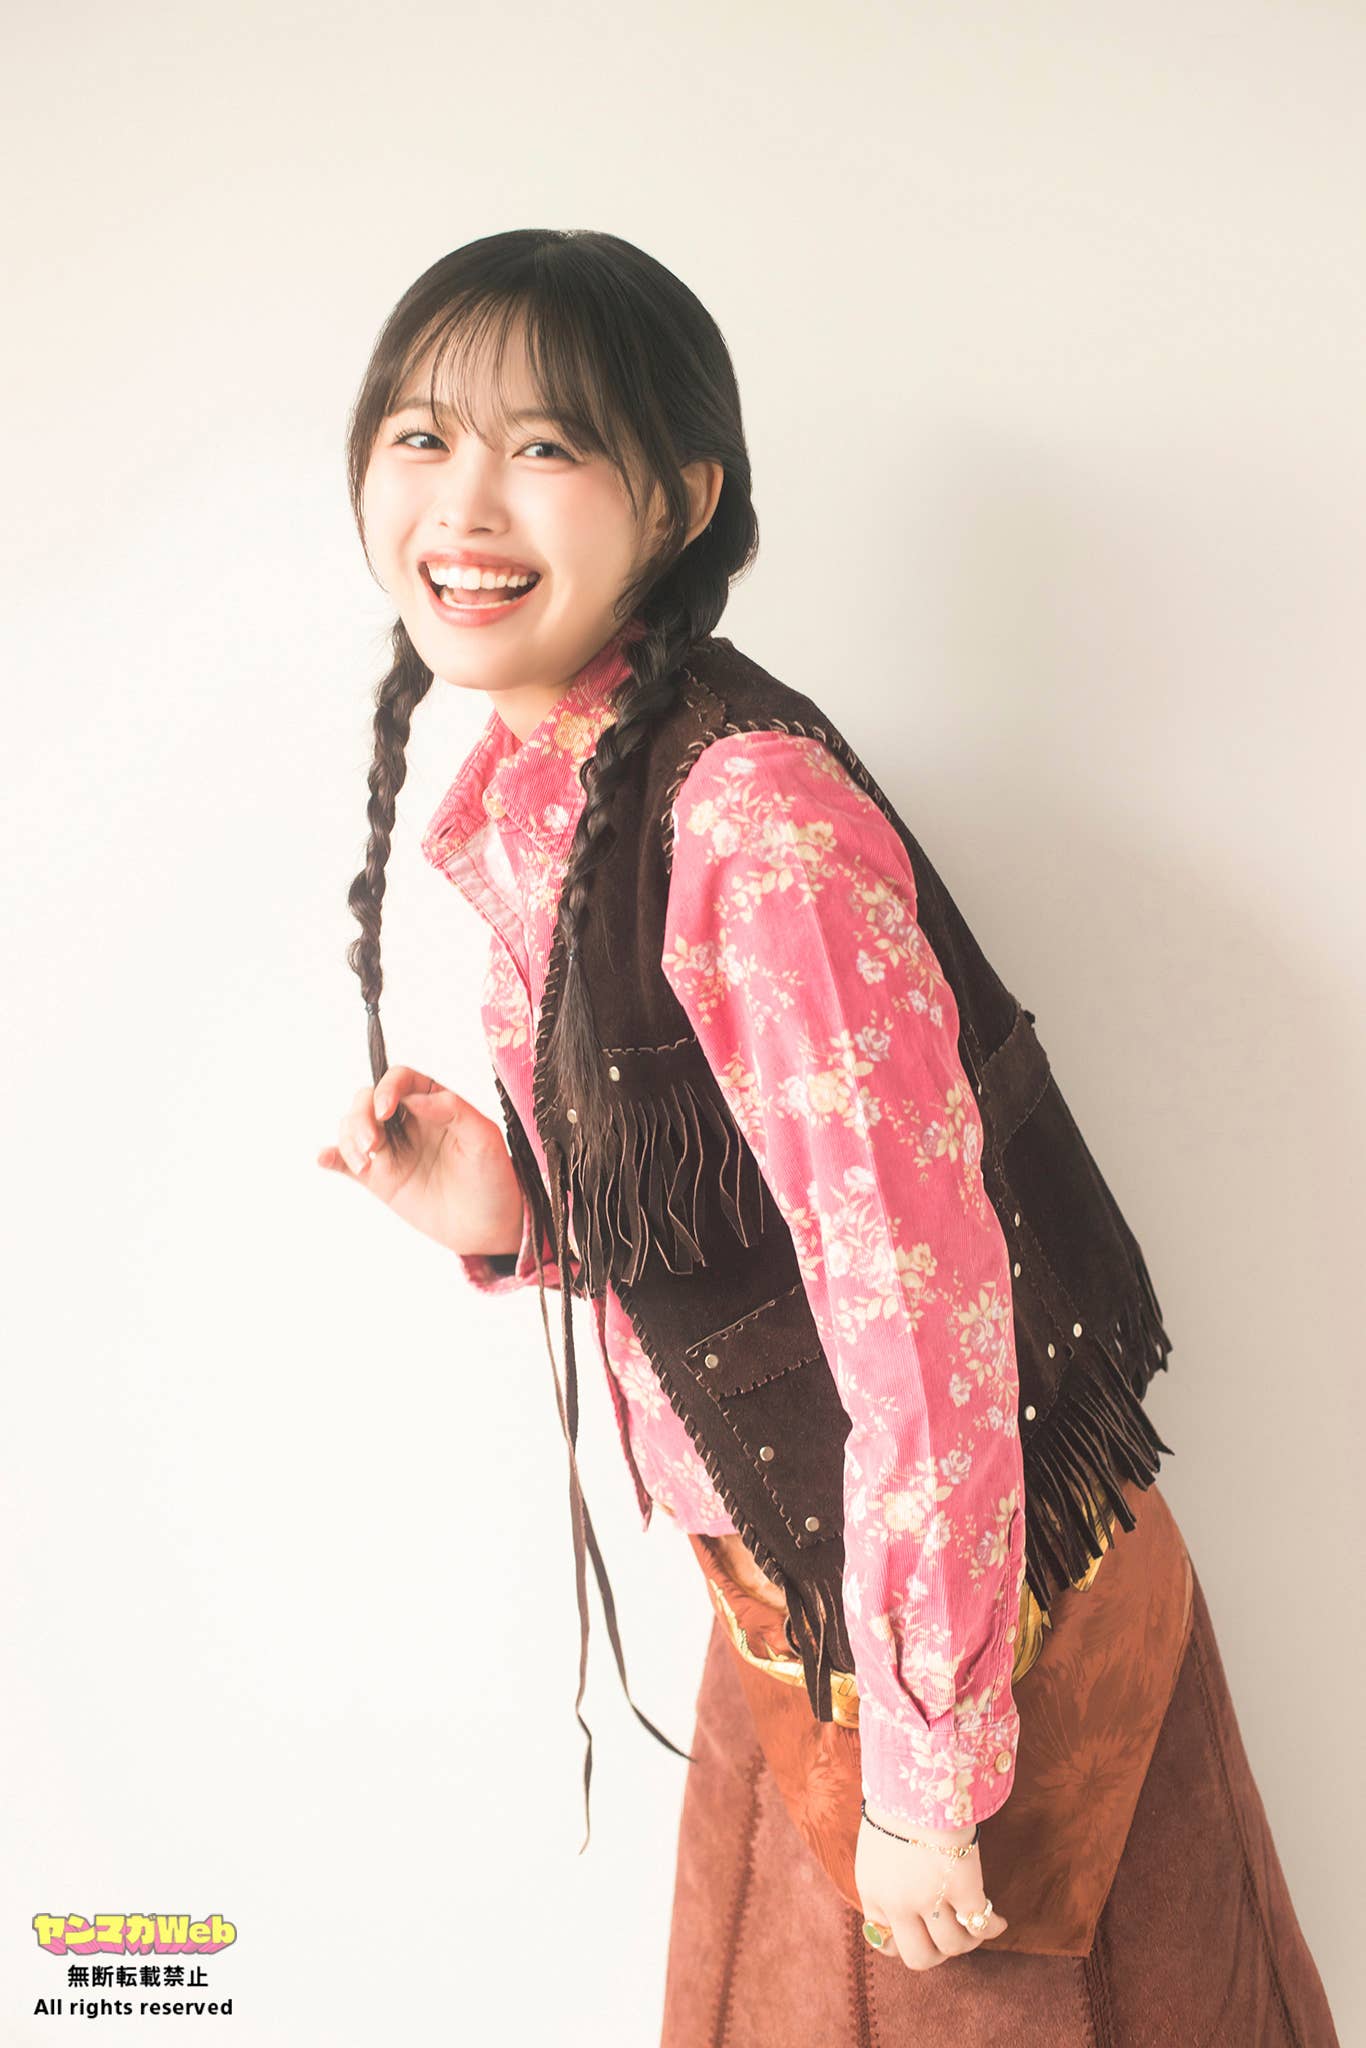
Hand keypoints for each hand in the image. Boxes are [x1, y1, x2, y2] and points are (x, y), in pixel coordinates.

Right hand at [316, 1065, 525, 1257]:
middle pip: (367, 1100)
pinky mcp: (380, 1179)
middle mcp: (408, 1121)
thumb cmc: (493, 1178)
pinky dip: (331, 1157)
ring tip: (363, 1163)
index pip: (400, 1079)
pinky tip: (323, 1158)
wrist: (489, 1227)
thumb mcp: (484, 1138)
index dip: (387, 1088)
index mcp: (434, 1103)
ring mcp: (391, 1149)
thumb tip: (413, 1097)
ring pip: (353, 1127)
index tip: (386, 1110)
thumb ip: (452, 1110)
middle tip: (373, 1146)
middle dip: (361, 1117)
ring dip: (348, 1138)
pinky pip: (347, 1162)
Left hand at [855, 1800, 1007, 1970]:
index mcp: (872, 1892)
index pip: (884, 1943)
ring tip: (975, 1921)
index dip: (907, 1943)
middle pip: (919, 1958)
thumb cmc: (899, 1804)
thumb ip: (887, 1882)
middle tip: (951, 1932)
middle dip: (938, 1952)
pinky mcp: (961, 1886)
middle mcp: (897, 1903)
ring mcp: (929, 1898)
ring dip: (968, 1938)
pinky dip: (993, 1926)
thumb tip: (905, 1909)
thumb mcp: (878, 1850)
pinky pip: (981, 1924)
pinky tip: (999, 1920)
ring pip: (953, 1946)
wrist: (917, 1777)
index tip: (922, 1933)